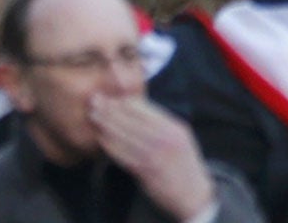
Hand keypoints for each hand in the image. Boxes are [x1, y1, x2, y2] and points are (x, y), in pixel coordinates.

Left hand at [89, 95, 215, 222]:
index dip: (123, 101)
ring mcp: (154, 156)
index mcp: (173, 127)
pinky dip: (110, 146)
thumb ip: (162, 122)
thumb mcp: (181, 135)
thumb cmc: (184, 162)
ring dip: (106, 125)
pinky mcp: (145, 171)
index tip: (110, 95)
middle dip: (110, 109)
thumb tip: (137, 106)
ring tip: (94, 117)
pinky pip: (123, 156)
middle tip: (95, 102)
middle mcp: (164, 139)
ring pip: (124, 136)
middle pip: (131, 120)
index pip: (144, 109)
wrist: (193, 192)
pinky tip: (101, 139)